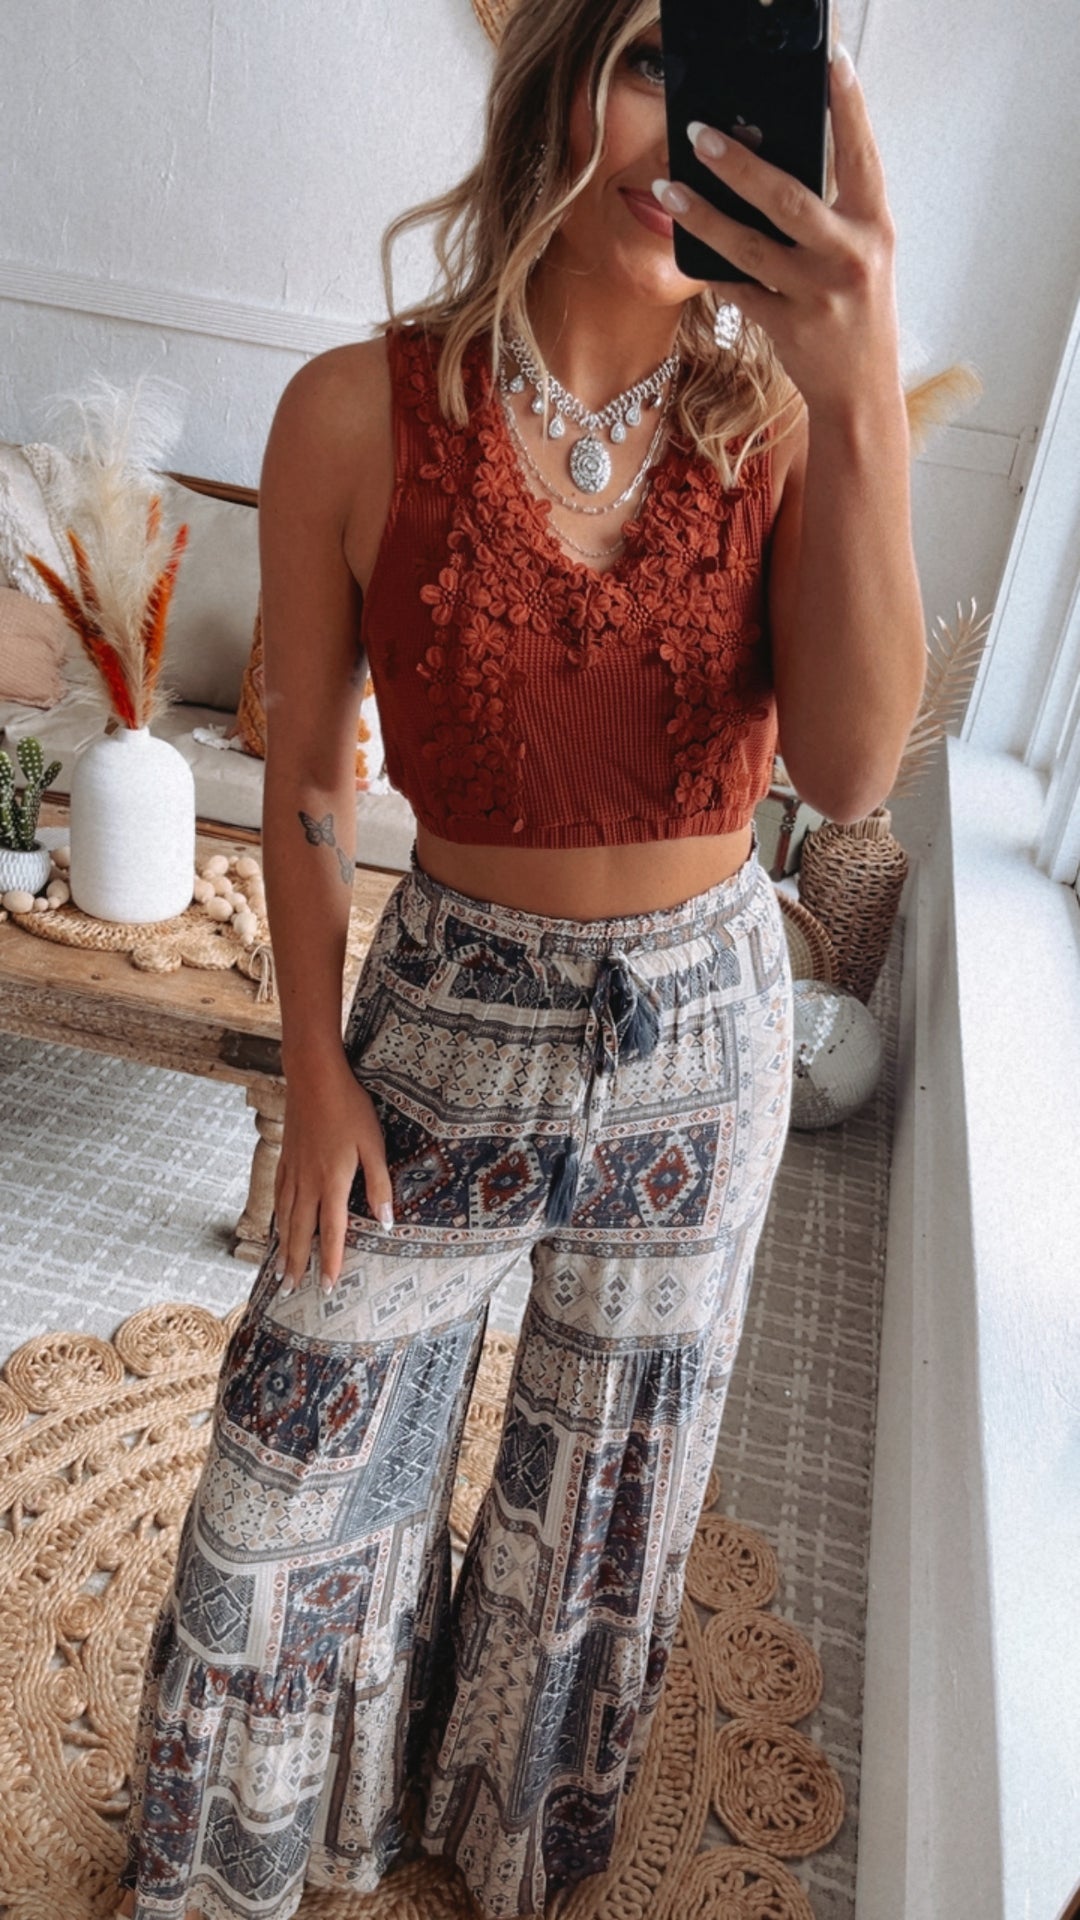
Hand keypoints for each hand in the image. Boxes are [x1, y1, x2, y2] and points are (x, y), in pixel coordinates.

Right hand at [273, 1054, 393, 1293]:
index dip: (331, 1262)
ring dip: (282, 1247)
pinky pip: (278, 1197)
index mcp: (332, 1182)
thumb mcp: (374, 1144)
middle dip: (296, 1265)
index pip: (332, 1232)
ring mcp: (292, 1171)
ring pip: (285, 1217)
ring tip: (279, 1271)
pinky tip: (276, 1226)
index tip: (327, 1288)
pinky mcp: (284, 1158)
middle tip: (289, 1292)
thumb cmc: (350, 1108)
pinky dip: (276, 1219)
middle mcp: (307, 1183)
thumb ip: (379, 1185)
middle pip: (300, 1232)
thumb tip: (386, 1223)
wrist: (313, 1077)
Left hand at [654, 48, 901, 418]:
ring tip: (668, 187)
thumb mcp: (861, 254)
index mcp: (875, 227)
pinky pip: (738, 290)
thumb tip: (773, 162)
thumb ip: (831, 212)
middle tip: (700, 134)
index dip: (848, 107)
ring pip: (749, 247)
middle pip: (787, 199)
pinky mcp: (788, 329)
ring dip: (703, 215)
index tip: (830, 63)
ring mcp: (817, 296)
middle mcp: (850, 258)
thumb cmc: (858, 313)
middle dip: (739, 164)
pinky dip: (713, 269)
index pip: (861, 155)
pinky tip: (688, 246)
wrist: (863, 392)